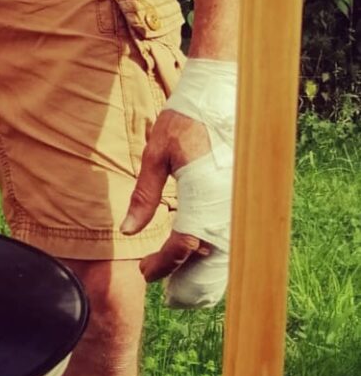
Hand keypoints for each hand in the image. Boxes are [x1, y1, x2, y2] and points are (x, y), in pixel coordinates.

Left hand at [122, 109, 229, 306]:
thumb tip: (129, 231)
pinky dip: (218, 252)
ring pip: (224, 250)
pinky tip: (200, 259)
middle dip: (183, 275)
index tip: (144, 272)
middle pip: (206, 255)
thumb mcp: (156, 156)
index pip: (183, 245)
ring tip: (179, 280)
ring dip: (202, 269)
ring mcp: (240, 201)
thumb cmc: (184, 121)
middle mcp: (226, 203)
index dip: (163, 264)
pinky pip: (234, 235)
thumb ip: (144, 196)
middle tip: (159, 282)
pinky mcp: (245, 195)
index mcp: (203, 194)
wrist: (220, 93)